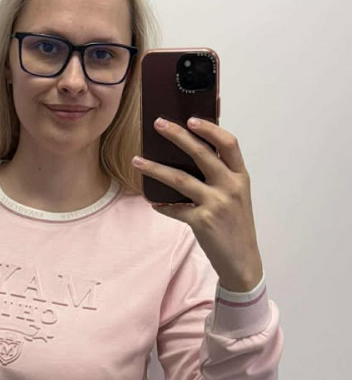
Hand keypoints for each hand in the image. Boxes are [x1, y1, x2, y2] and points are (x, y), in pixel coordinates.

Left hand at [132, 117, 263, 291]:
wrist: (242, 260)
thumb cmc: (236, 225)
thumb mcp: (237, 196)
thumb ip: (221, 176)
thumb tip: (191, 155)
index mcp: (241, 176)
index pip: (229, 144)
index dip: (210, 129)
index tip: (191, 118)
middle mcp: (230, 187)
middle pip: (201, 154)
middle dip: (177, 136)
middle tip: (158, 124)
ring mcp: (216, 204)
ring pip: (180, 179)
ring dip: (155, 168)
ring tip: (137, 161)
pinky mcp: (202, 221)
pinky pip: (174, 208)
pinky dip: (161, 204)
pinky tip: (152, 201)